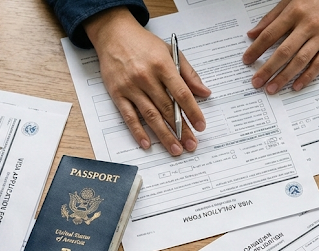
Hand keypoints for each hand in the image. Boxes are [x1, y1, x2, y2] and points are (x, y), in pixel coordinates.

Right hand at [84, 7, 210, 156]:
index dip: (193, 111)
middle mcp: (146, 77)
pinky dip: (137, 131)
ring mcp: (131, 87)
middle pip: (167, 108)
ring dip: (163, 135)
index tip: (200, 126)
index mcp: (162, 65)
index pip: (182, 93)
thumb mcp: (170, 51)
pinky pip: (129, 116)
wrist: (114, 35)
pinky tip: (146, 143)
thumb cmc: (143, 44)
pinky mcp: (117, 94)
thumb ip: (188, 73)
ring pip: (150, 116)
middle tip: (191, 145)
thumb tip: (204, 93)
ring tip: (175, 149)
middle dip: (181, 129)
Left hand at [243, 0, 318, 92]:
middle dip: (268, 69)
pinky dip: (307, 76)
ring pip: (300, 60)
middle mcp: (307, 25)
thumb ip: (270, 18)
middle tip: (256, 82)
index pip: (270, 34)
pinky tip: (296, 86)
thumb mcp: (290, 1)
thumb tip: (252, 34)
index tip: (246, 61)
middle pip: (284, 51)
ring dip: (284, 76)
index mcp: (294, 13)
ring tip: (272, 88)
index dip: (256, 49)